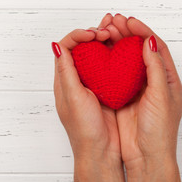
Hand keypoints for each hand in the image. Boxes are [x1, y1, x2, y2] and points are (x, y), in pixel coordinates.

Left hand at [52, 14, 125, 181]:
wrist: (101, 150)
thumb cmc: (84, 128)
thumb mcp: (73, 97)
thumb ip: (66, 71)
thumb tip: (57, 45)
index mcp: (64, 79)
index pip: (67, 47)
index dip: (79, 35)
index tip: (94, 35)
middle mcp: (76, 78)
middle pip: (81, 47)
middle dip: (93, 34)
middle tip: (108, 32)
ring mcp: (91, 83)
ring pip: (96, 55)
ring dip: (104, 42)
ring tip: (116, 34)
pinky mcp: (106, 89)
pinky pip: (108, 66)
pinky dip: (114, 56)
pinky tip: (123, 52)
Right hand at [109, 14, 181, 181]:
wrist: (145, 154)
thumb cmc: (159, 130)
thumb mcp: (162, 96)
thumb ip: (155, 68)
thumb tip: (149, 42)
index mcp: (166, 77)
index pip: (154, 46)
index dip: (142, 31)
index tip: (128, 21)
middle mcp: (150, 79)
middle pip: (138, 49)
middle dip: (126, 33)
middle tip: (113, 21)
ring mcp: (134, 86)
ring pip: (124, 58)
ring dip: (115, 43)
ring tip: (104, 31)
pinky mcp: (120, 94)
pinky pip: (113, 72)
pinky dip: (107, 60)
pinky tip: (99, 52)